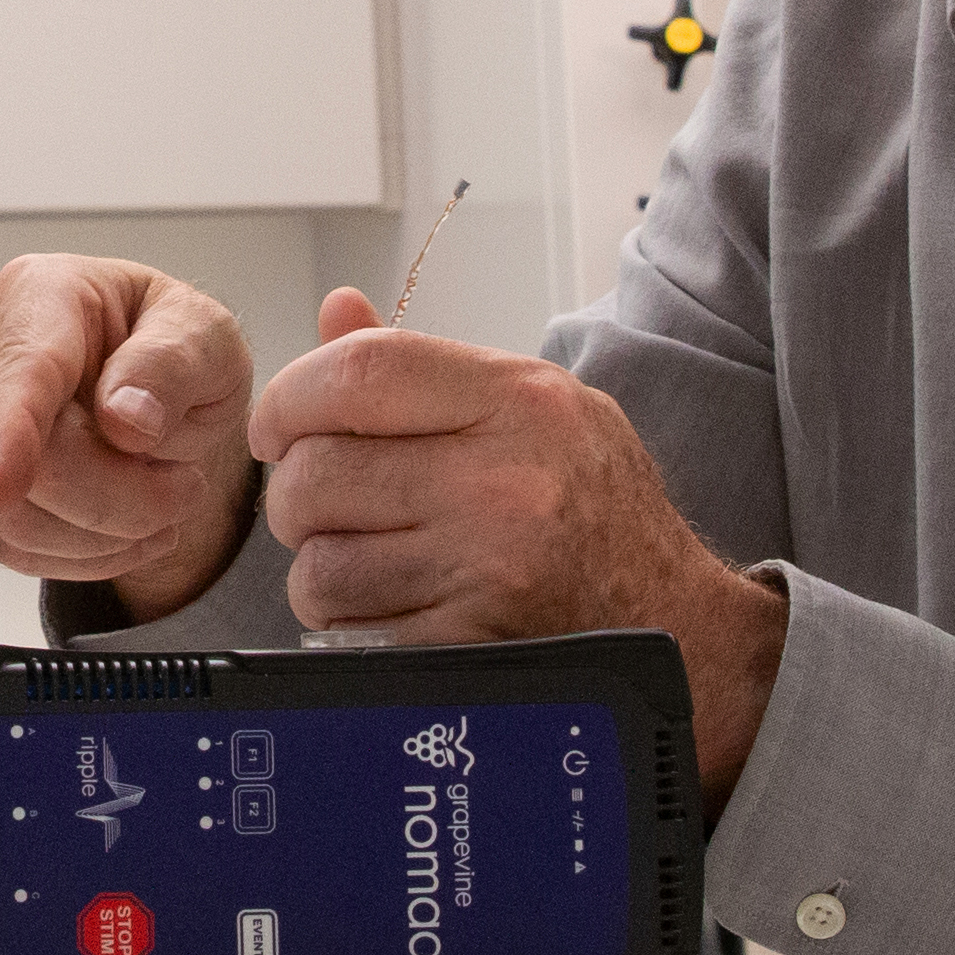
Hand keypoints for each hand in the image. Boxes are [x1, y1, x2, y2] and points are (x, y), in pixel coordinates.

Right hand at [0, 254, 259, 622]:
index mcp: (38, 295)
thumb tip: (124, 417)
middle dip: (120, 502)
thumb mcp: (207, 337)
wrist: (148, 381)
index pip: (22, 374)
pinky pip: (2, 544)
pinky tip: (121, 535)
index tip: (3, 490)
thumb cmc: (172, 347)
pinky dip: (71, 557)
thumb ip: (172, 365)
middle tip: (188, 490)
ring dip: (101, 538)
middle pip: (28, 465)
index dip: (10, 435)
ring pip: (10, 518)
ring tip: (161, 511)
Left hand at [250, 287, 789, 792]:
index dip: (288, 398)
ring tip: (363, 560)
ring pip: (320, 565)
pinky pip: (350, 631)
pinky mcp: (470, 646)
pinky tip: (389, 608)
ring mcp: (489, 570)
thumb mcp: (533, 407)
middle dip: (295, 496)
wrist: (678, 626)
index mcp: (519, 400)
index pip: (358, 372)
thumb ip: (424, 368)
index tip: (275, 428)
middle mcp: (504, 481)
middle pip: (319, 473)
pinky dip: (347, 625)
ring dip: (318, 570)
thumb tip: (334, 309)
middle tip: (322, 506)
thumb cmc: (591, 504)